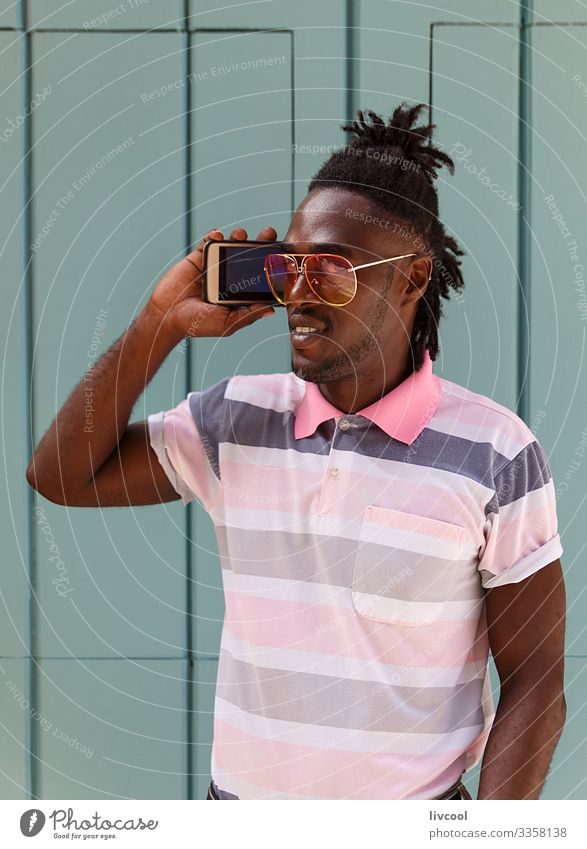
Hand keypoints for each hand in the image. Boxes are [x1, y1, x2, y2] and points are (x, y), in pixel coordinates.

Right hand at [147, 225, 276, 337]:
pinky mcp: (199, 258)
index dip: (271, 265)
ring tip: (240, 234)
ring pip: (232, 246)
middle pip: (250, 256)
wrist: (167, 315)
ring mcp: (215, 266)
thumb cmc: (197, 324)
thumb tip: (271, 310)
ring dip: (239, 237)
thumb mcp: (227, 323)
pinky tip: (218, 234)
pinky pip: (209, 242)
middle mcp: (230, 278)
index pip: (261, 277)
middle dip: (261, 243)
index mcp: (240, 293)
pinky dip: (215, 235)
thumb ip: (248, 315)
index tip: (282, 255)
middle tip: (269, 233)